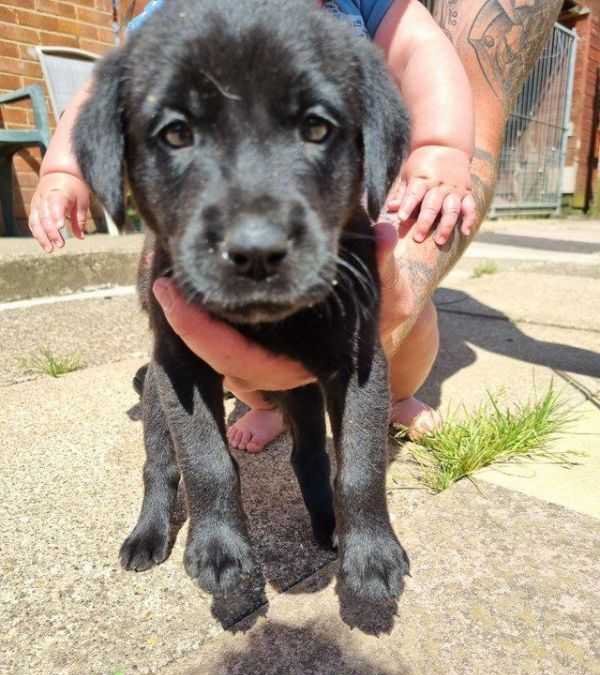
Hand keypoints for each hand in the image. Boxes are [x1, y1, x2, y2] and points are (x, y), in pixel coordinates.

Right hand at [28, 173, 89, 251]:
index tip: (61, 227)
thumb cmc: (73, 187)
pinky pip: (32, 222)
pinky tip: (44, 243)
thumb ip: (80, 219)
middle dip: (51, 232)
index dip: (57, 216)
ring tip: (49, 249)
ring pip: (35, 221)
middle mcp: (44, 197)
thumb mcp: (82, 200)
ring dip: (41, 236)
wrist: (58, 172)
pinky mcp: (34, 207)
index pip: (55, 205)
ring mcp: (37, 202)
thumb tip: (81, 237)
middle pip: (45, 216)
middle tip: (60, 245)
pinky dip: (37, 233)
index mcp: (58, 192)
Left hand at [152, 222, 411, 394]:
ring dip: (186, 312)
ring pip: (210, 344)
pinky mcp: (250, 335)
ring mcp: (258, 350)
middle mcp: (271, 364)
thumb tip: (389, 234)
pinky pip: (214, 327)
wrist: (372, 320)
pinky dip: (197, 303)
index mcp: (299, 365)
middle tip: (159, 282)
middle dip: (184, 323)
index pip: (238, 361)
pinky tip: (180, 266)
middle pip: (214, 357)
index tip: (168, 295)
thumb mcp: (387, 292)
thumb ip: (388, 269)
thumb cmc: (378, 308)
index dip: (201, 335)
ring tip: (163, 268)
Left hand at [386, 145, 475, 245]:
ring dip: (446, 226)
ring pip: (452, 209)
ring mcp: (454, 189)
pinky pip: (470, 207)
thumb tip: (390, 208)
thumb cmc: (422, 164)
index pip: (414, 194)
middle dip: (425, 222)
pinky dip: (469, 219)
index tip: (401, 218)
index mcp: (422, 180)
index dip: (407, 206)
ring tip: (440, 241)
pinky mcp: (466, 192)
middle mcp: (439, 185)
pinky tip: (465, 232)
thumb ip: (402, 193)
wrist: (446, 145)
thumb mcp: (409, 174)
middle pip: (432, 205)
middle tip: (418, 238)